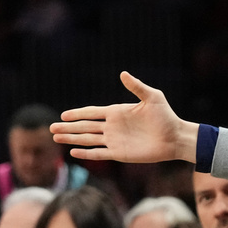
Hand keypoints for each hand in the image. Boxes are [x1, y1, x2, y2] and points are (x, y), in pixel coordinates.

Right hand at [51, 72, 197, 162]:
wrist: (176, 137)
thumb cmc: (166, 116)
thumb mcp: (153, 97)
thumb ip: (137, 87)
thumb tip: (123, 74)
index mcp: (117, 112)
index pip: (91, 112)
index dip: (77, 114)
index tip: (63, 115)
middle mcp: (113, 127)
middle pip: (85, 127)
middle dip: (68, 128)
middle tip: (51, 128)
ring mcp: (115, 140)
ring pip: (88, 140)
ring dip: (73, 139)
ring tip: (56, 138)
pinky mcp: (120, 153)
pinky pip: (100, 153)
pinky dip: (87, 153)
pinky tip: (74, 153)